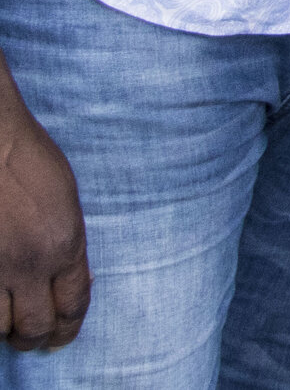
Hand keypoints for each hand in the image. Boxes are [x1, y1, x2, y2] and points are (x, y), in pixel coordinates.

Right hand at [0, 79, 86, 350]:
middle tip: (32, 341)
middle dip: (35, 338)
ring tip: (7, 327)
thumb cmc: (27, 157)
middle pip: (35, 324)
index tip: (62, 339)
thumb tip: (66, 273)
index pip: (74, 302)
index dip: (68, 327)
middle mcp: (30, 264)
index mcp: (65, 244)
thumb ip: (65, 240)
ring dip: (2, 328)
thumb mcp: (65, 198)